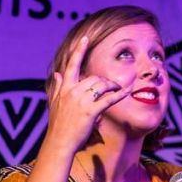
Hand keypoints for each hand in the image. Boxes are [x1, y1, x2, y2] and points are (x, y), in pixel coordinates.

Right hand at [45, 37, 133, 153]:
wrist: (59, 143)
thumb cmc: (58, 126)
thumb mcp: (55, 103)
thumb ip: (57, 87)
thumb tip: (56, 73)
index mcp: (65, 88)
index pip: (71, 65)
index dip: (78, 51)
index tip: (85, 39)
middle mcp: (73, 92)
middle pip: (94, 78)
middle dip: (106, 81)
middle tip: (113, 86)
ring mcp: (81, 101)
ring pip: (102, 86)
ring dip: (113, 86)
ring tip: (118, 89)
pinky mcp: (90, 111)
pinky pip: (109, 99)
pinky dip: (119, 95)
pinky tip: (127, 92)